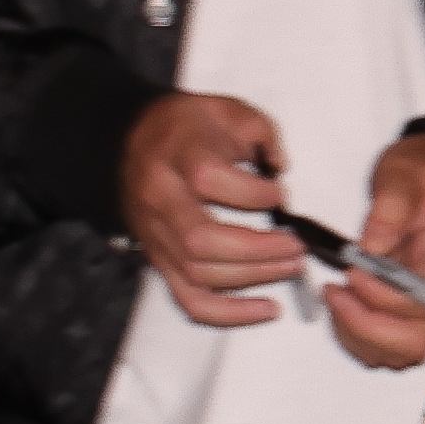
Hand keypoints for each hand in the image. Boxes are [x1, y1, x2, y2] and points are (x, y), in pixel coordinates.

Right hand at [121, 89, 302, 329]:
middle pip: (202, 240)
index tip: (280, 193)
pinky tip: (265, 310)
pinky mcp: (159, 260)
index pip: (208, 179)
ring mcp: (156, 235)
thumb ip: (262, 133)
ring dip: (253, 278)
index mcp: (177, 155)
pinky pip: (189, 300)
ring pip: (199, 274)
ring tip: (291, 267)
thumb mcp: (226, 109)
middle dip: (259, 250)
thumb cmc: (184, 127)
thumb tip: (282, 167)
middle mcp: (160, 198)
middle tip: (295, 246)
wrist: (129, 140)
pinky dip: (229, 314)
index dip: (253, 193)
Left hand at [327, 133, 424, 369]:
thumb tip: (372, 246)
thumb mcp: (404, 178)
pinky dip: (357, 337)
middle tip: (337, 293)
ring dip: (357, 334)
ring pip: (395, 354)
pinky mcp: (409, 315)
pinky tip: (342, 305)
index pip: (417, 307)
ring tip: (337, 296)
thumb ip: (390, 209)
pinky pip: (385, 348)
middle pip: (411, 345)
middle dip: (364, 327)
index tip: (351, 269)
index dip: (378, 297)